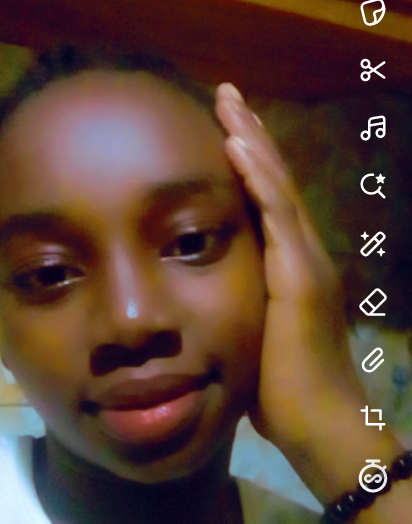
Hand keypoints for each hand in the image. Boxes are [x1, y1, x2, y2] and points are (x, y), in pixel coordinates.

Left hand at [215, 84, 364, 474]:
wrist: (321, 428)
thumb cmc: (284, 394)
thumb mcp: (251, 336)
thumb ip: (235, 306)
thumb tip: (201, 300)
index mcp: (289, 266)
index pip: (268, 200)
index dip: (248, 161)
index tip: (224, 125)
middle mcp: (302, 254)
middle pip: (274, 181)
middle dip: (249, 134)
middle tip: (226, 95)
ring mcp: (305, 263)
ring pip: (277, 187)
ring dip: (251, 141)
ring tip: (228, 101)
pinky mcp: (298, 278)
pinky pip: (276, 216)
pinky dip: (256, 178)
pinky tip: (236, 145)